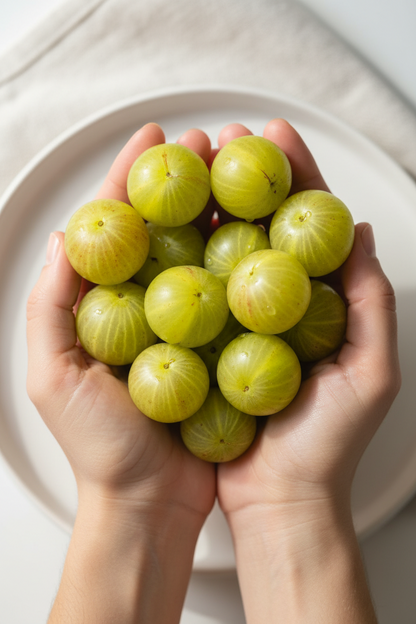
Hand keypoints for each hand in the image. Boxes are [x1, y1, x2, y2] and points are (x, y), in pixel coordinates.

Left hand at [26, 123, 215, 623]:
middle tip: (211, 141)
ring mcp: (184, 322)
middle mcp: (144, 303)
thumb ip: (51, 305)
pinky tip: (261, 233)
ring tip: (241, 171)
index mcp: (101, 302)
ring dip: (219, 207)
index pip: (114, 224)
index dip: (130, 175)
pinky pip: (231, 292)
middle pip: (164, 225)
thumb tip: (68, 235)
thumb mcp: (52, 375)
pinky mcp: (218, 343)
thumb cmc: (99, 447)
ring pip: (202, 251)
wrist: (150, 502)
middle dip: (184, 177)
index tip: (154, 138)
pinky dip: (244, 259)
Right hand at [215, 119, 400, 622]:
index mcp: (320, 302)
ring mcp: (238, 321)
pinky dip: (182, 260)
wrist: (279, 499)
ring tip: (191, 166)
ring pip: (223, 251)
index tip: (275, 135)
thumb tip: (360, 233)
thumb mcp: (371, 371)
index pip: (310, 225)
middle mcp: (277, 304)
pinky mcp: (206, 343)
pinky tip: (166, 230)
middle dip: (245, 177)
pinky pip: (193, 293)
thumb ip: (370, 301)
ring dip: (209, 207)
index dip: (296, 176)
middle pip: (262, 226)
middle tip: (224, 138)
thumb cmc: (328, 444)